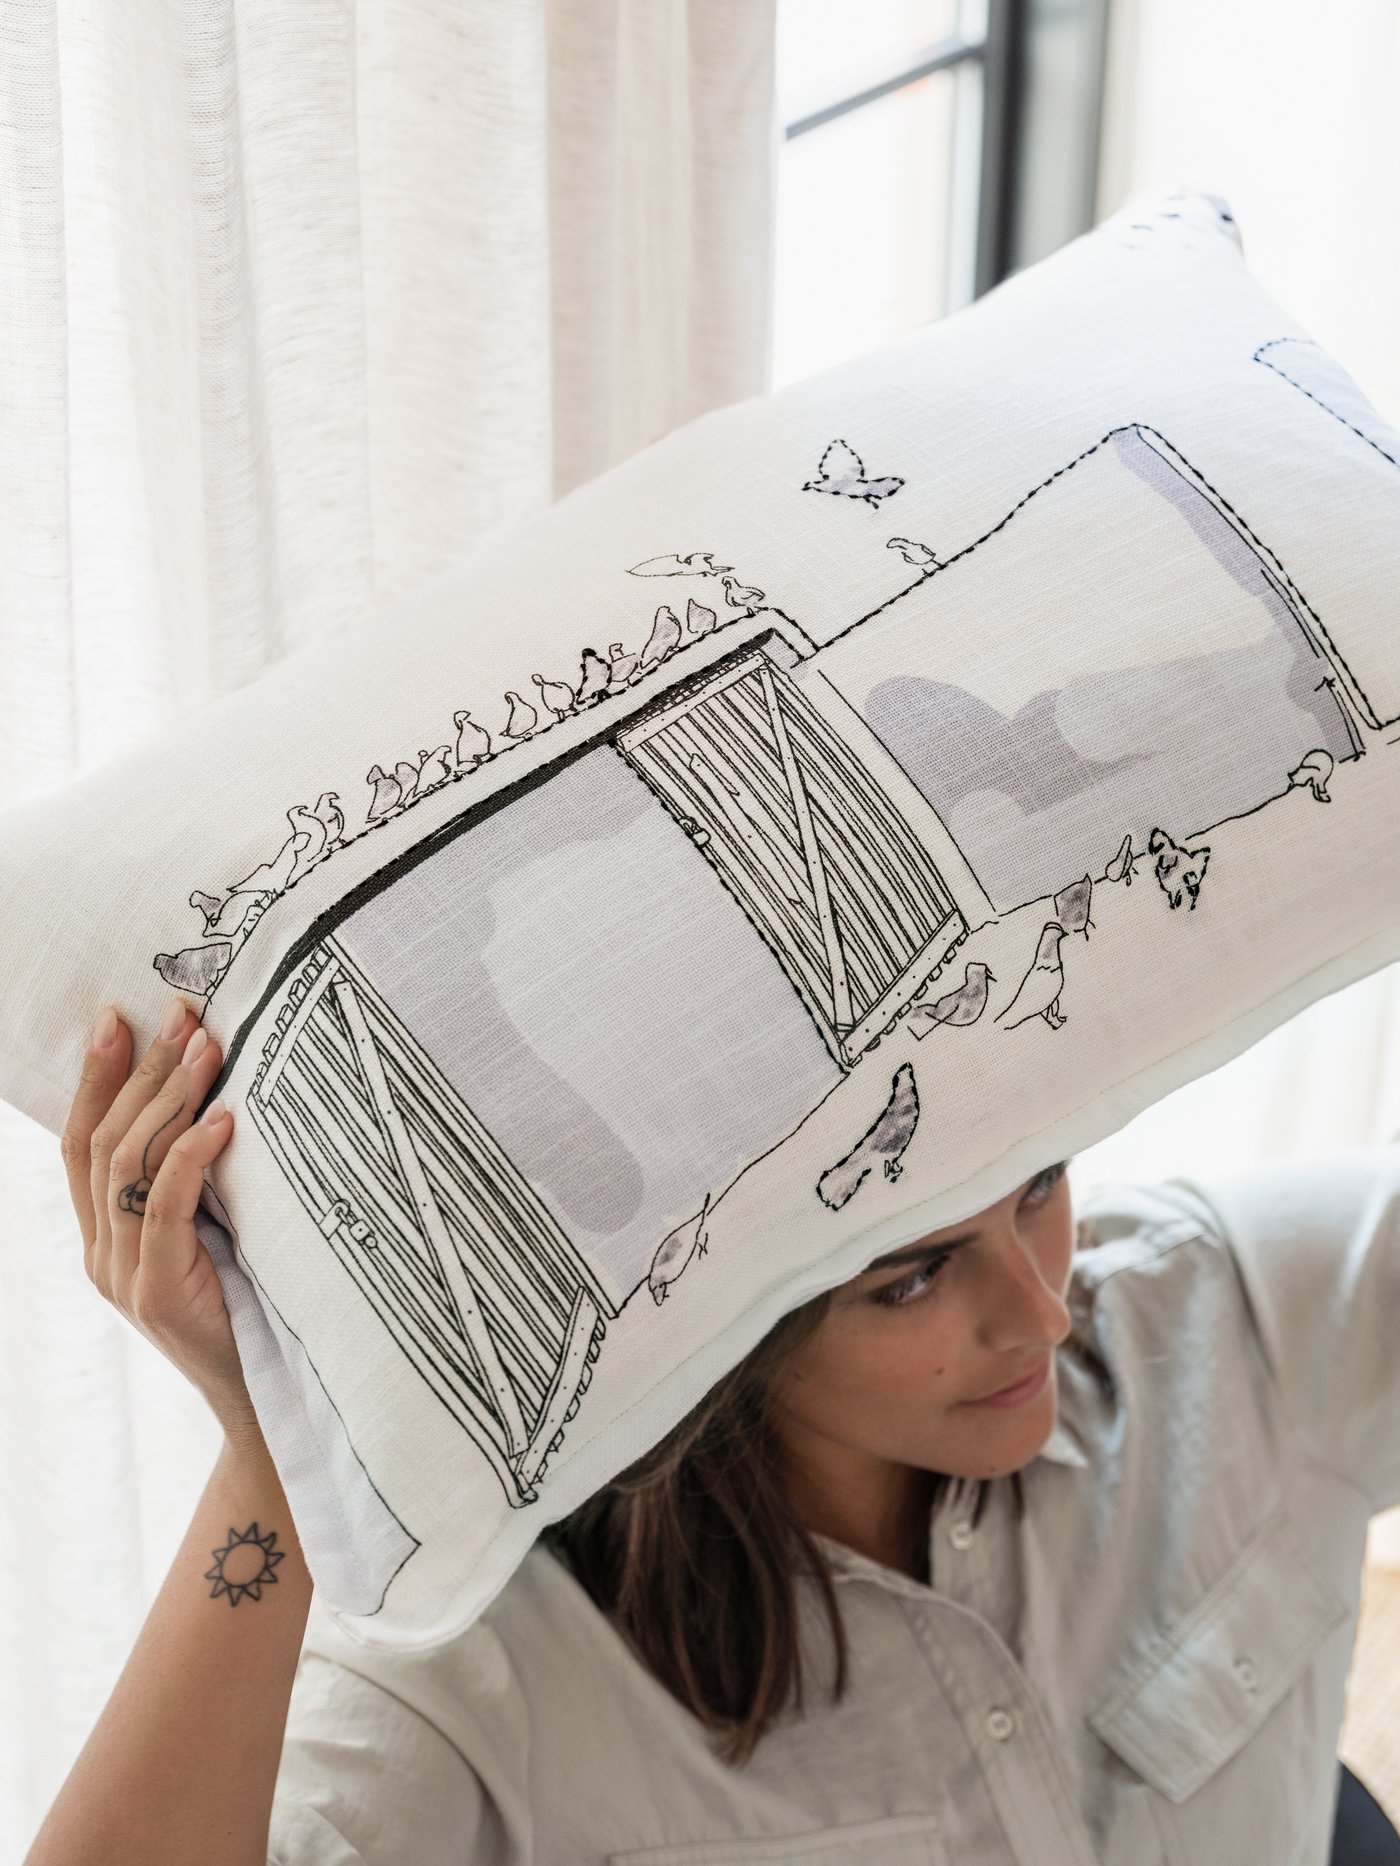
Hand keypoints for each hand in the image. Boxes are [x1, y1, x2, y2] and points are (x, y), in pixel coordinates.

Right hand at [60, 996, 256, 1440]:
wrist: (263, 1404)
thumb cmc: (252, 1312)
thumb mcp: (218, 1238)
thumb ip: (202, 1188)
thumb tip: (226, 1102)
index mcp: (105, 1239)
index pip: (81, 1144)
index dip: (93, 1077)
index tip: (118, 1016)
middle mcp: (101, 1255)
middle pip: (101, 1141)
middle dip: (139, 1070)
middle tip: (180, 1015)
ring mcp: (122, 1275)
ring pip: (125, 1164)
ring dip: (168, 1098)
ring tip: (209, 1049)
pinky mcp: (156, 1292)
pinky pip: (163, 1205)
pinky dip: (191, 1154)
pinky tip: (224, 1119)